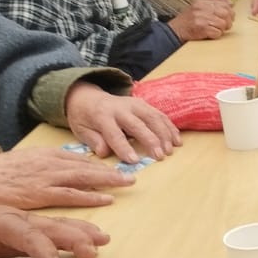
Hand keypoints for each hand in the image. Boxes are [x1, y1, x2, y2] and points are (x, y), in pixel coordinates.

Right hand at [0, 149, 133, 208]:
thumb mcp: (25, 162)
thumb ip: (46, 167)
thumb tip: (65, 172)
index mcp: (46, 155)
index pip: (79, 158)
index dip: (99, 164)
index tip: (118, 167)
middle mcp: (50, 163)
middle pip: (86, 165)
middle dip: (110, 170)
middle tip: (132, 174)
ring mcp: (46, 178)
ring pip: (83, 177)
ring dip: (107, 180)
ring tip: (127, 182)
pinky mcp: (40, 193)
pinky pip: (70, 194)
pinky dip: (90, 195)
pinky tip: (107, 198)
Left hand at [0, 196, 108, 257]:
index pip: (23, 232)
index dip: (41, 248)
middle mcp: (15, 217)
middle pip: (48, 226)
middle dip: (72, 237)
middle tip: (93, 250)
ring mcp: (23, 222)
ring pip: (57, 226)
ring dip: (81, 233)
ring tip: (104, 240)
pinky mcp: (26, 232)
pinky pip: (55, 233)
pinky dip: (76, 236)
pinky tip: (94, 242)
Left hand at [64, 82, 180, 164]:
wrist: (88, 97)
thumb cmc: (84, 118)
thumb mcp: (80, 130)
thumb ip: (93, 140)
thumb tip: (104, 152)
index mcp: (102, 116)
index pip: (114, 133)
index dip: (124, 147)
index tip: (134, 161)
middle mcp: (120, 108)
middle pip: (138, 124)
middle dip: (150, 140)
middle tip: (160, 156)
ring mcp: (134, 104)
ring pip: (153, 117)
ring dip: (164, 134)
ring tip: (171, 150)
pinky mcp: (144, 104)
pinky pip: (160, 115)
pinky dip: (170, 127)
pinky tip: (177, 140)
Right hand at [169, 0, 235, 41]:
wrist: (175, 30)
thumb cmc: (189, 20)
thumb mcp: (199, 7)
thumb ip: (214, 3)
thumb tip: (230, 3)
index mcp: (202, 1)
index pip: (225, 3)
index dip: (230, 11)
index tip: (228, 16)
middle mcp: (202, 8)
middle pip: (226, 13)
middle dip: (228, 21)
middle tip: (224, 25)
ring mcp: (201, 18)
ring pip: (223, 23)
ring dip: (221, 29)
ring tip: (214, 29)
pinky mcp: (201, 28)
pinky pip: (217, 32)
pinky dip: (216, 35)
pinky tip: (209, 33)